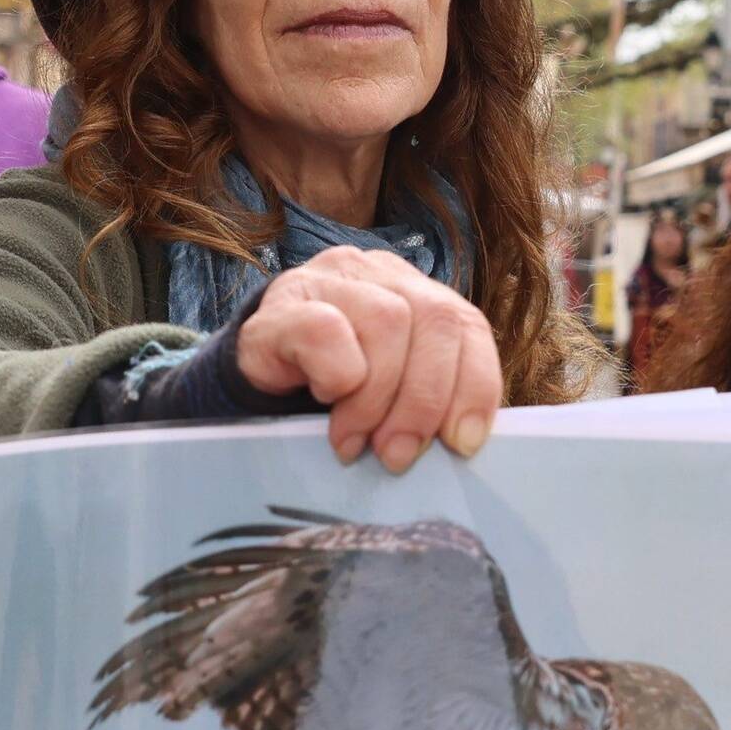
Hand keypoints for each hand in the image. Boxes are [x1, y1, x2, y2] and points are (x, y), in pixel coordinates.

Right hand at [232, 247, 501, 471]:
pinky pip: (325, 329)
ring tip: (354, 441)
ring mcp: (333, 278)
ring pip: (388, 321)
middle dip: (426, 400)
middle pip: (437, 320)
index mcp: (418, 293)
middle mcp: (381, 274)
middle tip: (399, 455)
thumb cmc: (332, 391)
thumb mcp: (392, 395)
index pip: (468, 326)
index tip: (461, 443)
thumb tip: (461, 444)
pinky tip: (323, 400)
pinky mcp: (286, 300)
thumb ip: (429, 402)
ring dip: (376, 398)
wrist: (255, 376)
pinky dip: (334, 375)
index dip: (475, 386)